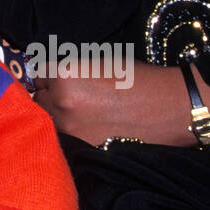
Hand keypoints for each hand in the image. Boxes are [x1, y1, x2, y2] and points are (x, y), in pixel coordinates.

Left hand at [33, 61, 209, 147]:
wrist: (172, 107)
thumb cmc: (138, 78)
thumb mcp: (97, 62)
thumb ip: (69, 71)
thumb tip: (50, 77)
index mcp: (65, 74)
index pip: (37, 74)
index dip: (48, 75)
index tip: (56, 78)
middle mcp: (61, 101)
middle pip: (38, 98)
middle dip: (49, 96)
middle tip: (69, 96)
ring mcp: (70, 127)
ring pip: (47, 120)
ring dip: (57, 116)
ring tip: (79, 112)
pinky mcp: (83, 147)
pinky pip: (64, 137)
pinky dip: (71, 132)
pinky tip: (87, 126)